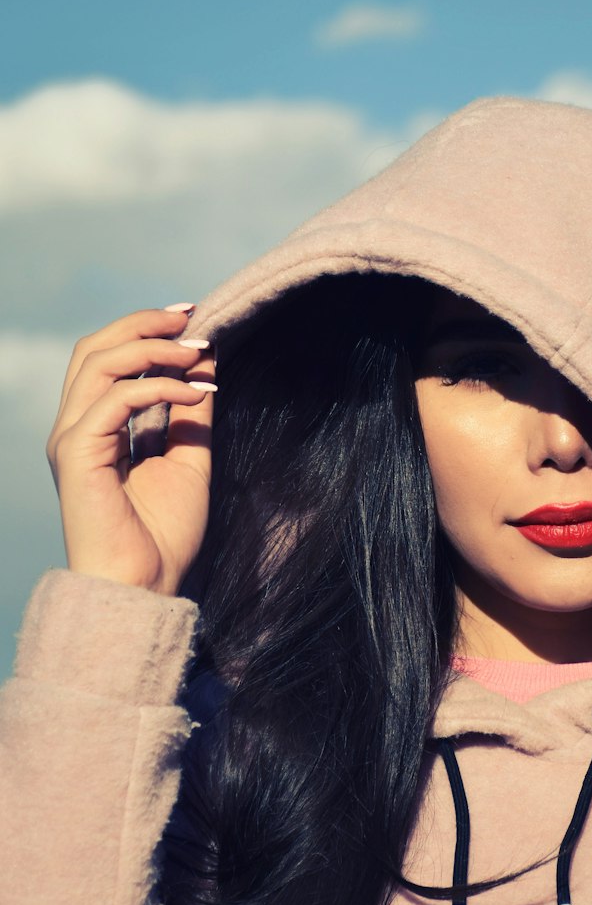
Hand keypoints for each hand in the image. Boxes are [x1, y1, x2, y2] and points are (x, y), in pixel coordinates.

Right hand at [46, 306, 215, 596]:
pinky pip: (115, 399)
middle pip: (94, 348)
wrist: (146, 586)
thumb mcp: (189, 458)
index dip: (146, 331)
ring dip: (153, 347)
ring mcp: (72, 439)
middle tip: (191, 318)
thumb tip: (205, 361)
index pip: (108, 359)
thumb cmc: (162, 534)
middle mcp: (77, 428)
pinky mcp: (77, 454)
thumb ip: (191, 412)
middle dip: (143, 324)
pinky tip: (196, 393)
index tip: (193, 322)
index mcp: (96, 428)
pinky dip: (159, 387)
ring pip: (98, 361)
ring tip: (198, 352)